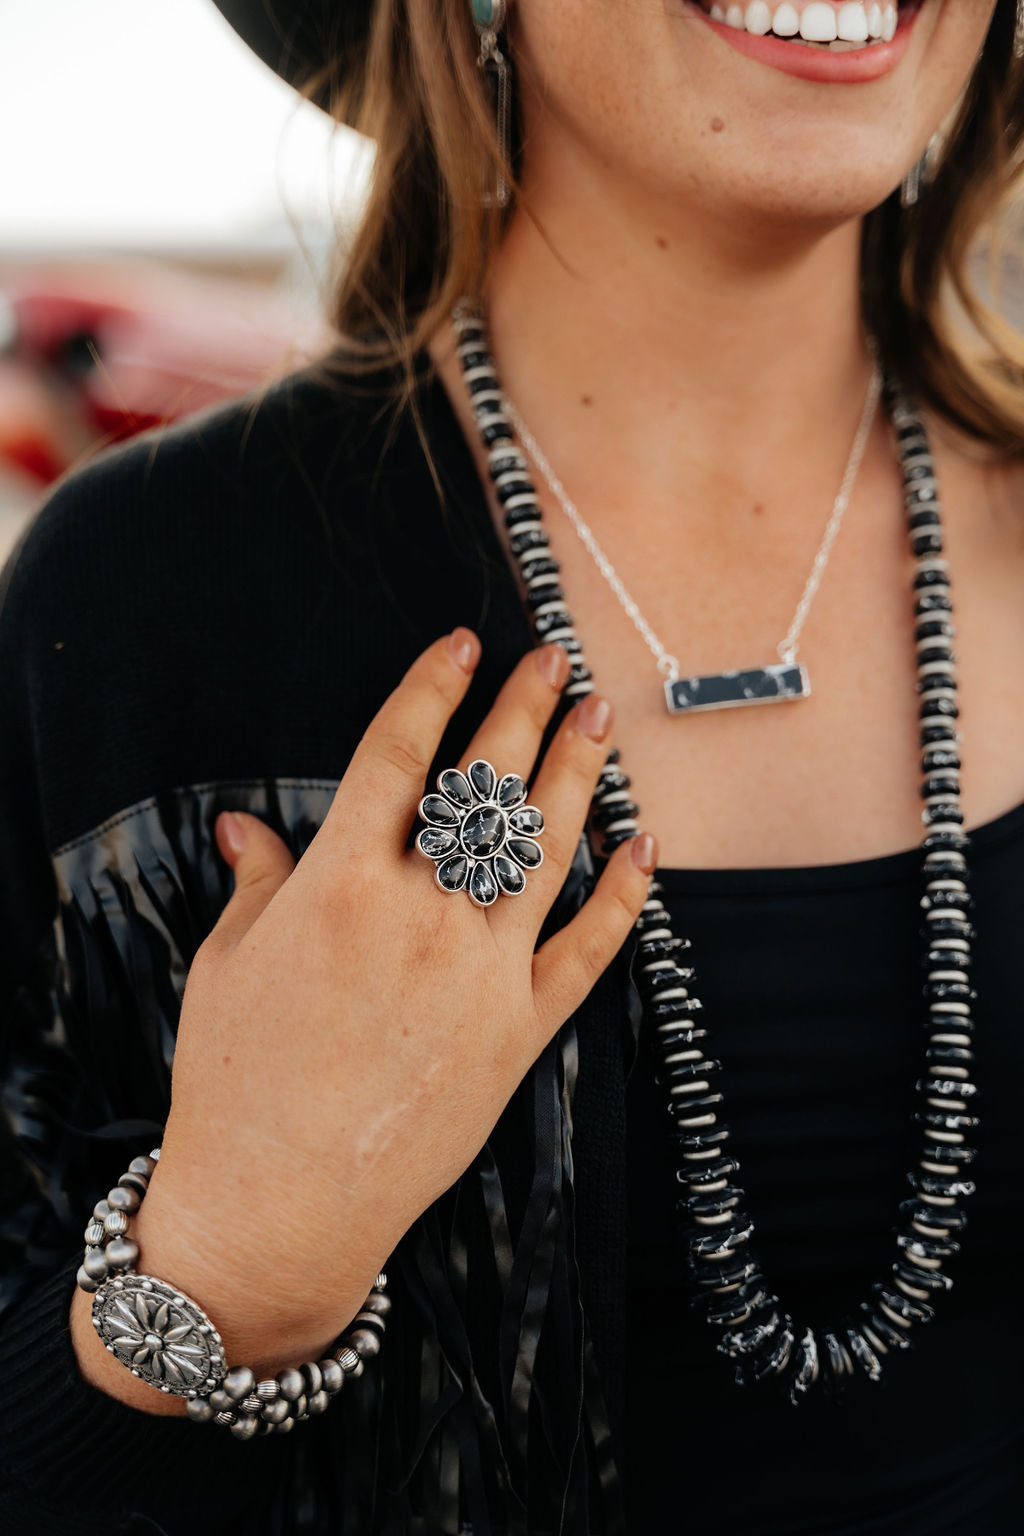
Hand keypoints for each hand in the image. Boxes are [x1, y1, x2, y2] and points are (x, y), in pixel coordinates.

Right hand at [74, 629, 656, 1399]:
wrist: (278, 1204)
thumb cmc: (234, 1081)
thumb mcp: (227, 964)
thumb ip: (256, 882)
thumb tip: (246, 823)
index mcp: (337, 883)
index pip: (397, 754)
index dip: (432, 688)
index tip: (462, 642)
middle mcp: (418, 914)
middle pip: (484, 785)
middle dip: (522, 709)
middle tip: (554, 658)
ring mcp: (478, 973)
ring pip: (543, 849)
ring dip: (576, 775)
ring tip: (599, 718)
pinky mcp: (518, 1032)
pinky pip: (586, 950)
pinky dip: (622, 897)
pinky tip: (643, 846)